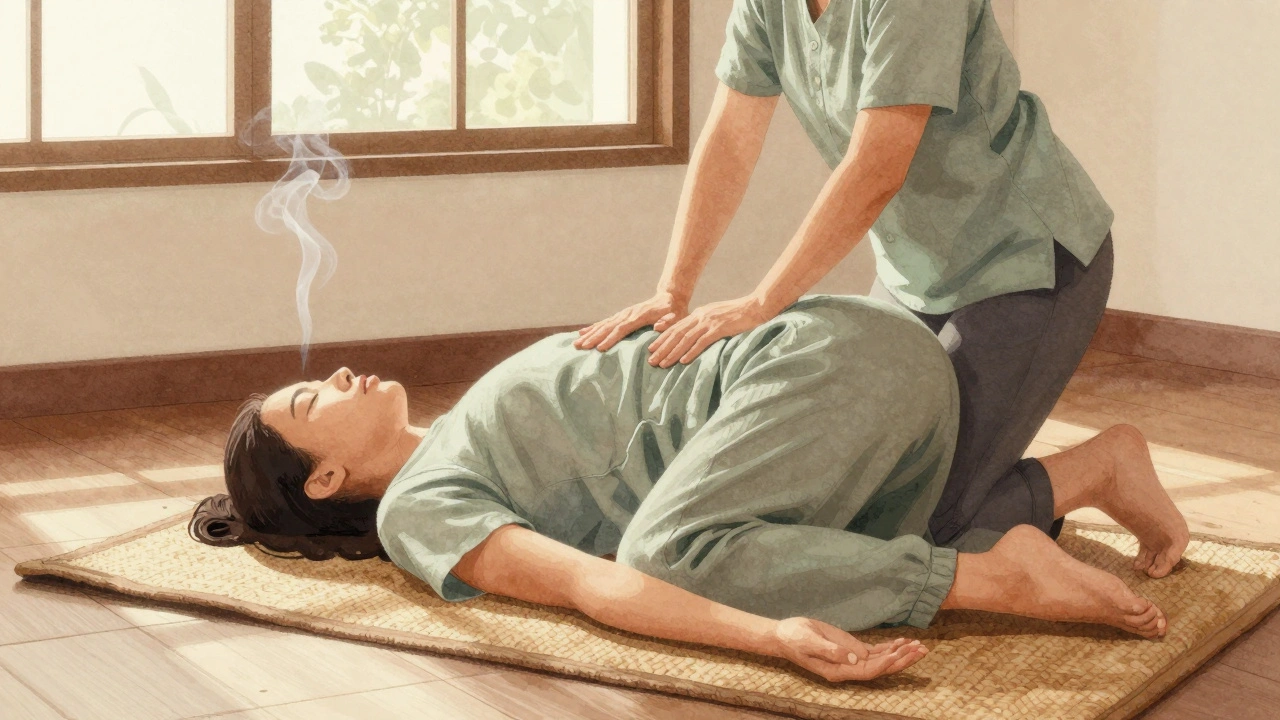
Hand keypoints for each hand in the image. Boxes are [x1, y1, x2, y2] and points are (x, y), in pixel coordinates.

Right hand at [575, 292, 689, 352]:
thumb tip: (658, 327)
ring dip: (589, 334)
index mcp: (638, 317)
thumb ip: (668, 322)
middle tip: (580, 347)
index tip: (599, 348)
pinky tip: (582, 333)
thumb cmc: (675, 312)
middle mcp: (627, 315)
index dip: (610, 339)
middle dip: (593, 338)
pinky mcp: (622, 316)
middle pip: (607, 327)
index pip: (621, 329)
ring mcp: (623, 314)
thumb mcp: (676, 318)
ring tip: (576, 343)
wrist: (670, 298)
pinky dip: (592, 328)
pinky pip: (604, 323)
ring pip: (603, 325)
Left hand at [646, 295, 770, 367]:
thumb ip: (705, 324)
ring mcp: (709, 322)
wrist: (756, 307)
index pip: (676, 327)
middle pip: (677, 334)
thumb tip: (696, 336)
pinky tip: (683, 361)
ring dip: (672, 353)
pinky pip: (702, 342)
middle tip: (651, 361)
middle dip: (662, 348)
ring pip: (686, 339)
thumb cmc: (739, 314)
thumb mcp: (717, 316)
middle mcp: (701, 316)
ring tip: (663, 364)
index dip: (662, 339)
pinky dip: (692, 352)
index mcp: (699, 314)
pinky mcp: (719, 329)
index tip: (652, 349)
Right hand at [770, 617, 927, 682]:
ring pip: (881, 661)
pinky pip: (875, 652)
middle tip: (921, 650)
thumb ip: (830, 651)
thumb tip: (853, 658)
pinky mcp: (851, 650)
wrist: (784, 635)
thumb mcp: (808, 642)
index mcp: (838, 671)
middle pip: (880, 668)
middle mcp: (848, 669)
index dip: (885, 663)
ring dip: (900, 654)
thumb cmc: (794, 637)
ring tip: (920, 646)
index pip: (867, 671)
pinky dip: (889, 647)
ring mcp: (851, 660)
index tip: (900, 653)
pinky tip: (902, 642)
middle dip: (902, 660)